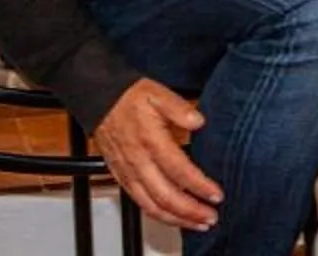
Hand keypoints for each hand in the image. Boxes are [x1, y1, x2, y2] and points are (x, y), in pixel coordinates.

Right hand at [94, 78, 219, 231]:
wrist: (100, 101)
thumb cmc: (131, 98)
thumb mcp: (158, 94)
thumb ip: (179, 108)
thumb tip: (199, 121)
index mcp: (150, 141)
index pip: (179, 170)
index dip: (199, 186)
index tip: (217, 194)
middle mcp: (138, 161)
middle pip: (165, 196)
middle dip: (190, 211)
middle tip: (211, 217)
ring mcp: (128, 172)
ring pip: (152, 206)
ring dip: (176, 219)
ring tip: (198, 224)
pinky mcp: (122, 178)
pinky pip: (140, 203)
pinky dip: (158, 215)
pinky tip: (174, 218)